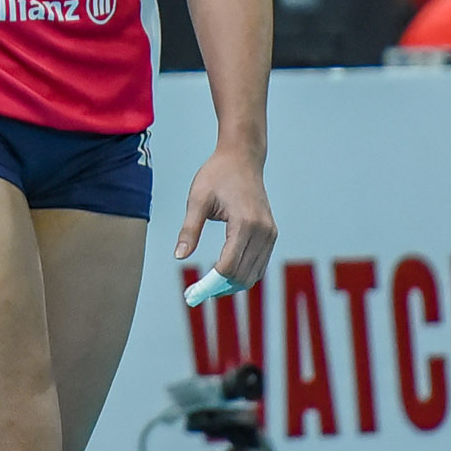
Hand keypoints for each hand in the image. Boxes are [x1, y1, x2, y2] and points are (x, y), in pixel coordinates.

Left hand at [175, 146, 276, 290]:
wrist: (242, 157)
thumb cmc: (217, 175)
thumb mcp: (198, 199)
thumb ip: (189, 230)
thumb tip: (179, 256)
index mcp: (245, 222)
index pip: (229, 266)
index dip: (210, 283)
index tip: (192, 292)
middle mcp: (263, 231)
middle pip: (242, 275)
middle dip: (220, 288)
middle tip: (197, 293)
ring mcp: (270, 233)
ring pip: (253, 274)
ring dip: (231, 285)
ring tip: (208, 287)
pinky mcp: (271, 234)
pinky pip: (259, 265)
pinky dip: (242, 275)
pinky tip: (223, 275)